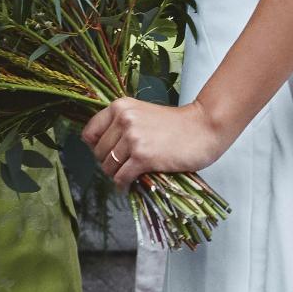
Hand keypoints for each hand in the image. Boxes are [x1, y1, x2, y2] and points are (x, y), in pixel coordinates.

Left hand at [81, 97, 226, 191]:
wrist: (203, 128)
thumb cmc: (175, 124)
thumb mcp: (142, 114)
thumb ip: (121, 125)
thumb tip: (99, 149)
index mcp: (120, 106)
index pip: (89, 133)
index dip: (96, 146)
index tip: (107, 153)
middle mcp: (123, 120)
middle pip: (98, 153)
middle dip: (108, 163)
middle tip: (123, 166)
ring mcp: (133, 138)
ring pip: (108, 167)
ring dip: (117, 175)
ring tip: (129, 175)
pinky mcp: (143, 157)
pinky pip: (121, 177)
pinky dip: (124, 185)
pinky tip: (131, 184)